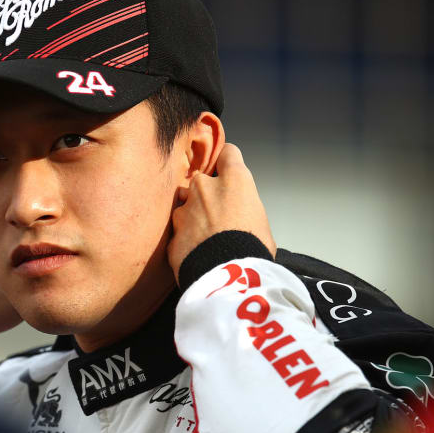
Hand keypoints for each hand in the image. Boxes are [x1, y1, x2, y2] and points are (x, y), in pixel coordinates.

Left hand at [167, 143, 275, 278]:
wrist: (229, 278)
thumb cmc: (252, 250)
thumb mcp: (261, 222)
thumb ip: (244, 209)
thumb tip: (240, 217)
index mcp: (234, 181)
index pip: (228, 153)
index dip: (228, 163)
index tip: (227, 170)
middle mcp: (204, 188)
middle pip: (202, 181)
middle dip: (206, 195)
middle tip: (217, 217)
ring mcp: (184, 210)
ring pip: (185, 207)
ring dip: (192, 219)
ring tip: (206, 242)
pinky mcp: (172, 233)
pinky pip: (178, 233)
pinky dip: (185, 241)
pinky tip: (196, 256)